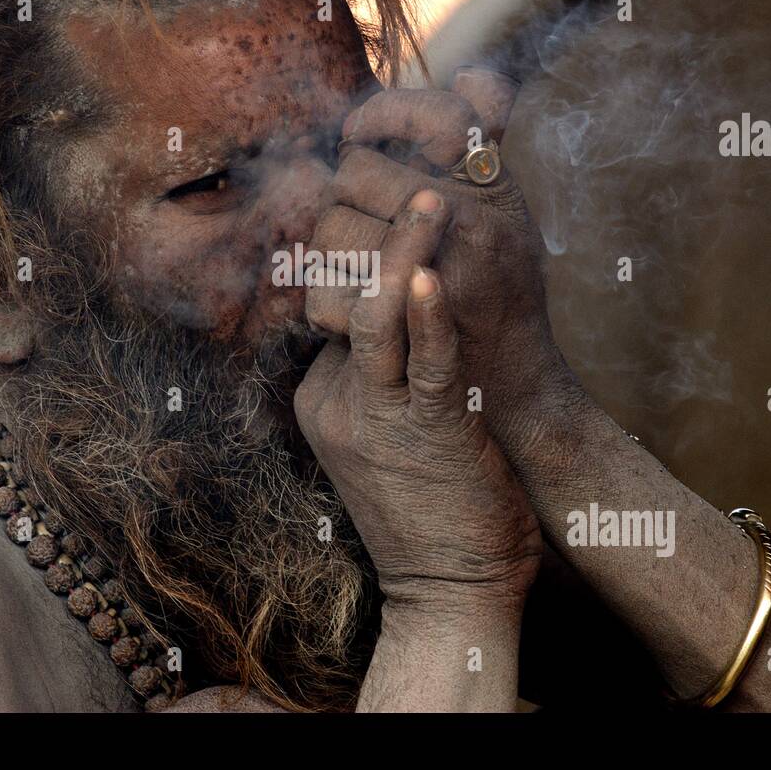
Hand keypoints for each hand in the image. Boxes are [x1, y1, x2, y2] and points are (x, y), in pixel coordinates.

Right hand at [294, 190, 542, 612]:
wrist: (449, 591)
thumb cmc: (431, 506)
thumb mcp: (387, 436)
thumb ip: (383, 376)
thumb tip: (402, 314)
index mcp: (320, 396)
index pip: (330, 301)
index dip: (360, 249)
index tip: (398, 203)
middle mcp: (334, 398)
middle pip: (339, 293)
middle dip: (374, 232)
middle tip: (416, 179)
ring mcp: (372, 414)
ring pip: (370, 313)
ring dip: (402, 249)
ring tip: (433, 198)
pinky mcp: (424, 430)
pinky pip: (420, 359)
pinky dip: (427, 312)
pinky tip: (432, 271)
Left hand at [307, 73, 595, 492]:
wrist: (512, 389)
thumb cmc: (504, 291)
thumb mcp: (507, 211)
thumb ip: (486, 141)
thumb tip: (474, 75)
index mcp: (492, 188)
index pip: (424, 117)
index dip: (379, 115)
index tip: (359, 135)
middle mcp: (473, 222)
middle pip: (356, 174)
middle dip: (342, 198)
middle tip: (351, 219)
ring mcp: (442, 276)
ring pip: (333, 231)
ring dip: (328, 251)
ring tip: (346, 266)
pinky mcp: (406, 333)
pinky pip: (330, 295)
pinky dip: (326, 302)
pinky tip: (343, 308)